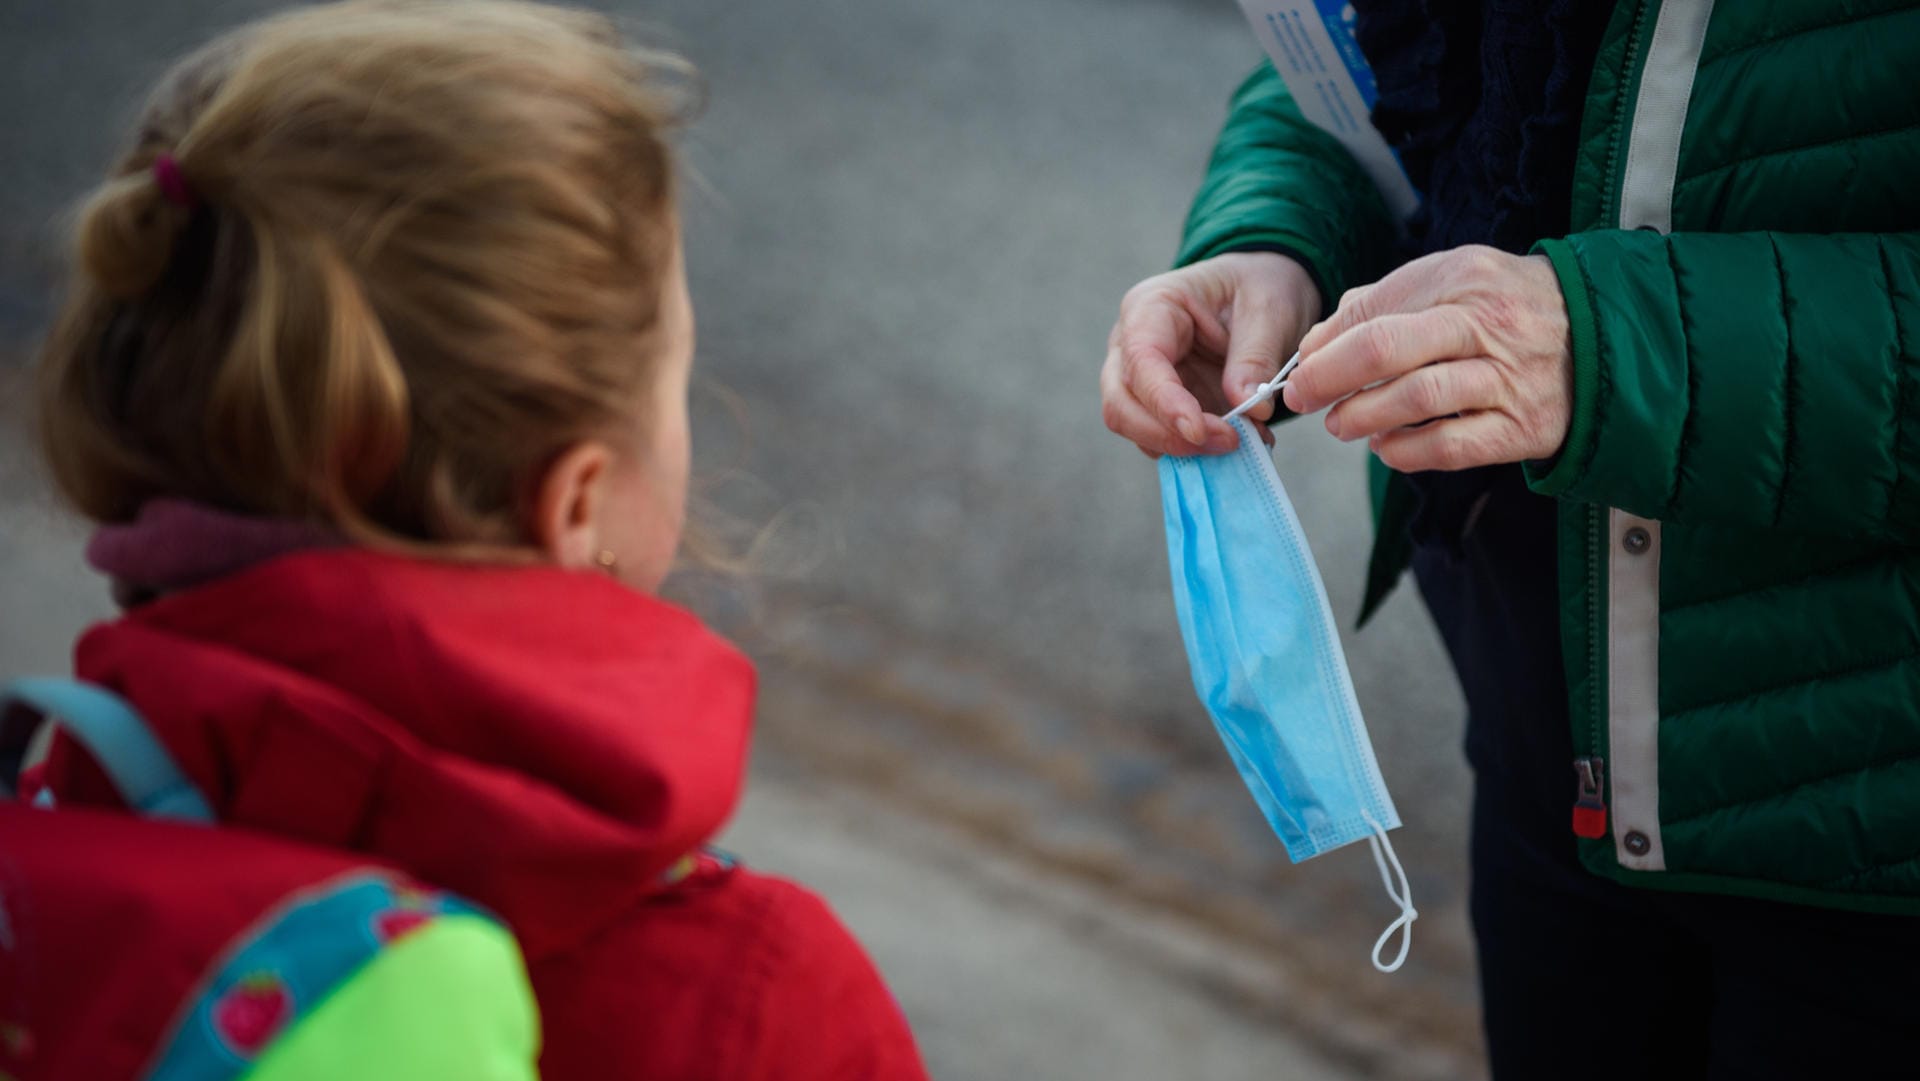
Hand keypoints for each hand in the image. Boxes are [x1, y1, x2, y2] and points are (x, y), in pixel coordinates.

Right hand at [1101, 252, 1320, 455]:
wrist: (1263, 290)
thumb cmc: (1259, 286)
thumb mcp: (1269, 309)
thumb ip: (1255, 357)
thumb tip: (1249, 408)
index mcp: (1152, 307)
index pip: (1140, 361)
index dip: (1164, 402)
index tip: (1200, 432)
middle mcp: (1132, 344)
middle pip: (1121, 403)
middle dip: (1168, 434)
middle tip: (1228, 443)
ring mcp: (1140, 378)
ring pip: (1134, 427)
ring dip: (1183, 447)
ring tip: (1243, 443)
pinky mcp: (1159, 405)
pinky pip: (1162, 437)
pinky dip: (1196, 451)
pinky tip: (1239, 443)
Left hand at [1281, 245, 1572, 471]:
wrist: (1603, 336)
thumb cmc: (1506, 309)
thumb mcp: (1451, 280)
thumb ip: (1383, 304)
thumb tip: (1315, 344)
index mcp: (1461, 279)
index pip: (1373, 312)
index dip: (1325, 347)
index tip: (1300, 372)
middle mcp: (1486, 324)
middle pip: (1386, 349)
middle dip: (1330, 378)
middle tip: (1304, 399)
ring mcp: (1508, 377)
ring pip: (1416, 398)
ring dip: (1363, 416)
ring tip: (1341, 425)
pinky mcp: (1523, 427)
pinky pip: (1452, 446)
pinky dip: (1407, 451)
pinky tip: (1385, 447)